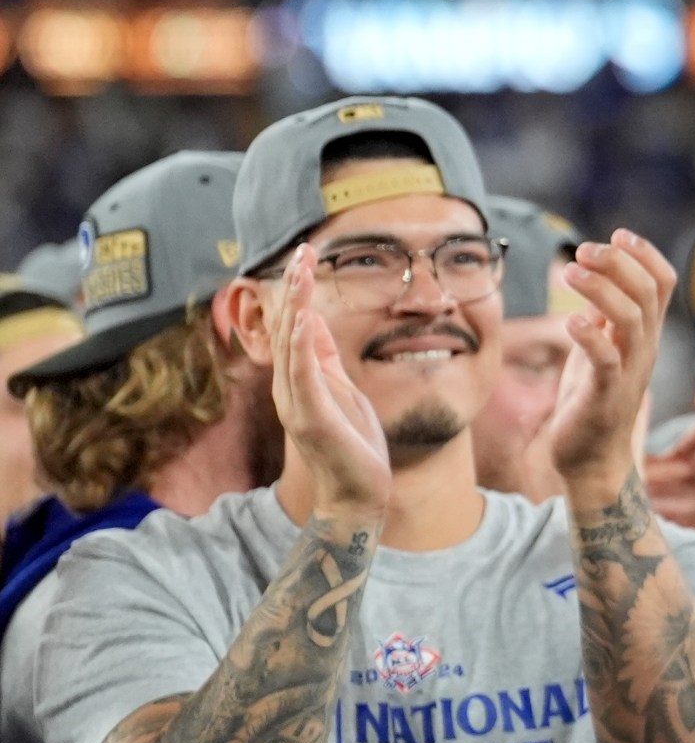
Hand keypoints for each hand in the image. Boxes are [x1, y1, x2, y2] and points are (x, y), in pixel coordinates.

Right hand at [266, 245, 391, 518]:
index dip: (298, 288)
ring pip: (292, 344)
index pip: (294, 324)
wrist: (358, 493)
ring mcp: (298, 402)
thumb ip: (325, 359)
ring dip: (297, 305)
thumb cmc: (352, 442)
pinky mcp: (311, 419)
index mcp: (300, 378)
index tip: (306, 253)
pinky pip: (304, 376)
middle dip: (295, 287)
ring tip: (301, 271)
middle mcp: (291, 386)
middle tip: (302, 249)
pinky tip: (306, 320)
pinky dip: (302, 347)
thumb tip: (315, 322)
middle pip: (288, 326)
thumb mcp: (342, 389)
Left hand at [549, 230, 678, 485]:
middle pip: (648, 292)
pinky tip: (570, 321)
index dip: (645, 253)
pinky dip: (591, 335)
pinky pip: (606, 359)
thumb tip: (598, 276)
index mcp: (645, 335)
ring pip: (631, 318)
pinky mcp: (606, 395)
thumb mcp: (599, 349)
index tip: (617, 235)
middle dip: (618, 262)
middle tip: (583, 250)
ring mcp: (629, 372)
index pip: (663, 282)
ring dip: (602, 289)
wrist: (591, 460)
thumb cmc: (592, 401)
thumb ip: (604, 316)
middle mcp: (645, 349)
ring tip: (571, 273)